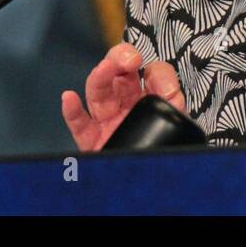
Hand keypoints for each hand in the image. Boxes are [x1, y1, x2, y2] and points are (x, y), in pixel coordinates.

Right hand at [61, 42, 185, 151]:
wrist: (153, 188)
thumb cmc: (162, 152)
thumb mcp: (176, 121)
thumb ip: (172, 101)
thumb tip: (168, 90)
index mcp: (148, 98)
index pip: (149, 73)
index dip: (156, 71)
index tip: (159, 78)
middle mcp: (125, 105)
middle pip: (117, 75)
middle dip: (121, 59)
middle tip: (130, 58)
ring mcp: (106, 122)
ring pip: (97, 92)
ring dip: (100, 76)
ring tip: (105, 68)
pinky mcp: (92, 141)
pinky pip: (79, 124)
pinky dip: (72, 111)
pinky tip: (69, 98)